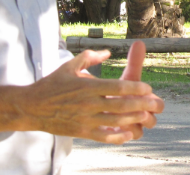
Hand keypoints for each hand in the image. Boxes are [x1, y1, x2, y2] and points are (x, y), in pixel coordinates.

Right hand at [22, 48, 161, 143]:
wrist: (32, 107)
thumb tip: (108, 52)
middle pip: (121, 105)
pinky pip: (103, 136)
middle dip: (142, 105)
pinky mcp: (81, 132)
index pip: (117, 87)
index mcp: (88, 86)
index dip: (135, 88)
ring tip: (148, 117)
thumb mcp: (70, 65)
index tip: (148, 88)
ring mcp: (85, 120)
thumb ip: (90, 57)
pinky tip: (129, 133)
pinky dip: (117, 136)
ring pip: (115, 122)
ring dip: (134, 120)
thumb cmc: (53, 83)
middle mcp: (88, 103)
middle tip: (157, 103)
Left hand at [119, 41, 164, 135]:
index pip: (158, 105)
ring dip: (133, 124)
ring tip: (123, 116)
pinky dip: (123, 133)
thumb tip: (139, 42)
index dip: (152, 100)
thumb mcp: (128, 76)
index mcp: (146, 102)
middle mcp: (142, 116)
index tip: (143, 93)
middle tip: (136, 107)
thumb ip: (135, 62)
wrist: (102, 103)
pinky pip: (125, 138)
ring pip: (139, 132)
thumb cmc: (118, 88)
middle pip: (152, 121)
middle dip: (146, 115)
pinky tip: (115, 125)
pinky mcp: (121, 136)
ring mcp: (132, 128)